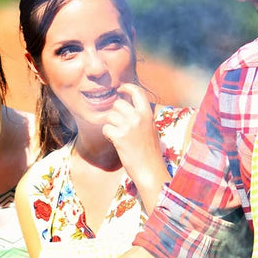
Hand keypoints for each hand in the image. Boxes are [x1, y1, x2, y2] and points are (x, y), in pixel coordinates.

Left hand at [101, 83, 166, 207]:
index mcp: (148, 114)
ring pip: (110, 116)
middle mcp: (138, 117)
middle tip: (116, 124)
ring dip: (110, 124)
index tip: (120, 89)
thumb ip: (142, 118)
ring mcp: (129, 127)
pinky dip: (106, 134)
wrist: (149, 169)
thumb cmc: (150, 152)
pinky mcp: (120, 137)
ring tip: (116, 134)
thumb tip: (131, 110)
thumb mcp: (151, 130)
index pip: (137, 92)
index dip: (127, 87)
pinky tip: (113, 140)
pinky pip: (105, 128)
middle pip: (118, 104)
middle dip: (114, 113)